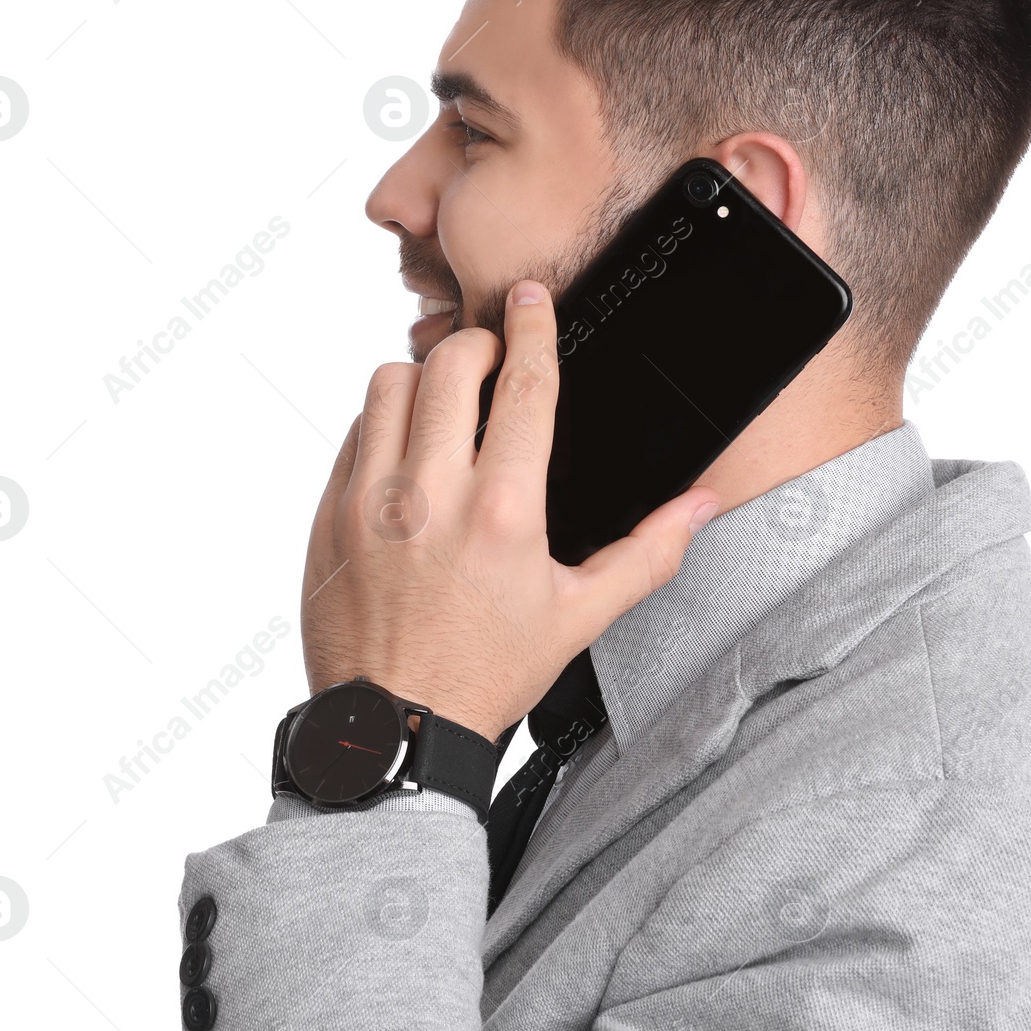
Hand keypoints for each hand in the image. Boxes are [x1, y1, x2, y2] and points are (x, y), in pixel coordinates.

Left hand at [298, 279, 718, 742]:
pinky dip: (383, 421)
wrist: (396, 732)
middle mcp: (433, 494)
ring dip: (425, 377)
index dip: (534, 326)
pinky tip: (406, 447)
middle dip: (480, 341)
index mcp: (504, 512)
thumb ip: (647, 553)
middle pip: (454, 363)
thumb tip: (701, 506)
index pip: (527, 385)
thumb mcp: (579, 616)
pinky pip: (354, 431)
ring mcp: (372, 501)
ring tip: (447, 401)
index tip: (532, 297)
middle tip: (494, 356)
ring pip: (391, 383)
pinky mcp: (329, 515)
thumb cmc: (487, 674)